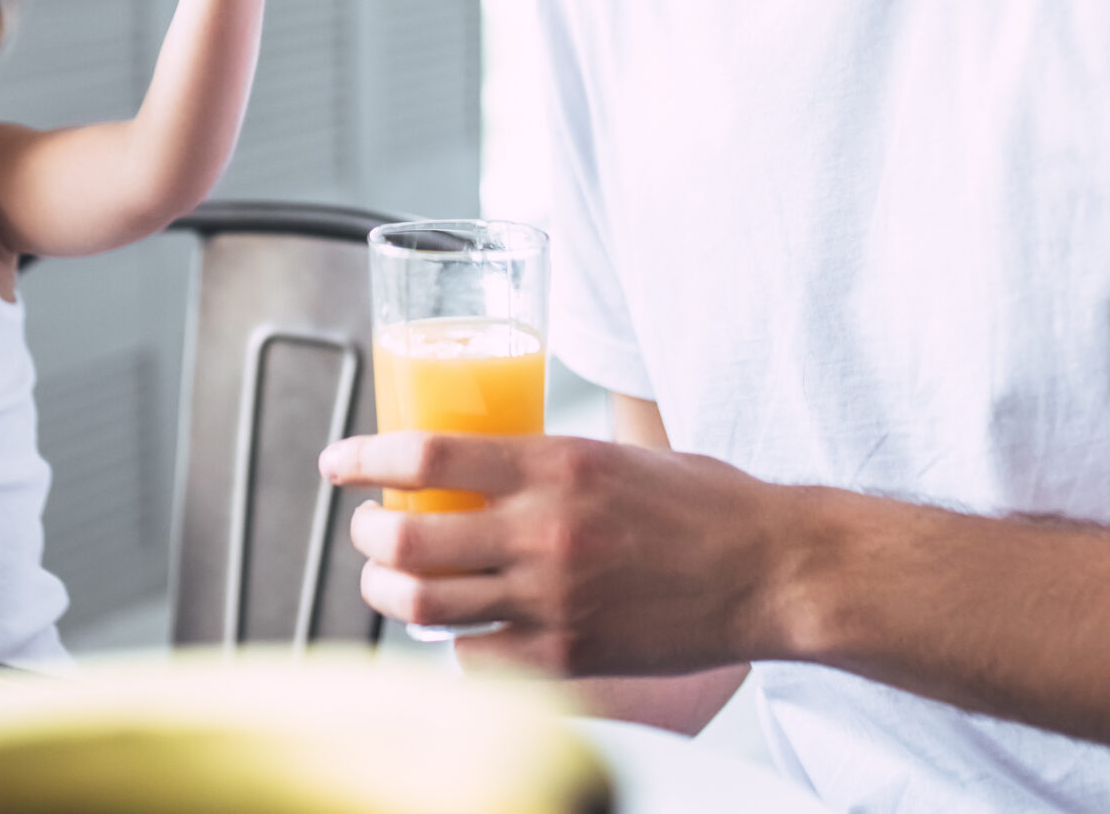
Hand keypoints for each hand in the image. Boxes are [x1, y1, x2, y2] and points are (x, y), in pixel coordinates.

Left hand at [318, 430, 794, 677]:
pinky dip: (454, 642)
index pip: (426, 453)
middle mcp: (544, 529)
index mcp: (556, 463)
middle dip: (367, 534)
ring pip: (423, 603)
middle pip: (406, 536)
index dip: (363, 458)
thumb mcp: (619, 452)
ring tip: (388, 578)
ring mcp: (553, 599)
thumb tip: (487, 460)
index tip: (336, 462)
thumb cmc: (705, 504)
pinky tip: (461, 627)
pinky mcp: (569, 656)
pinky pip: (474, 656)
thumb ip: (549, 460)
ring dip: (388, 589)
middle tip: (367, 527)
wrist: (773, 571)